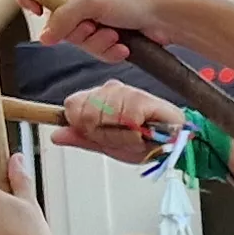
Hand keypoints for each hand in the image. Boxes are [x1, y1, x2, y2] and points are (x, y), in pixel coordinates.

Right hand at [31, 0, 221, 59]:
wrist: (167, 16)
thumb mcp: (91, 2)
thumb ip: (63, 18)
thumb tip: (44, 38)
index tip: (38, 12)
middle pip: (56, 21)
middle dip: (77, 31)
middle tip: (93, 26)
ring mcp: (93, 16)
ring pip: (76, 40)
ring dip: (96, 42)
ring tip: (114, 35)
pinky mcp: (106, 34)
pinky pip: (94, 50)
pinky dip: (108, 50)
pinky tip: (123, 45)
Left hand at [56, 82, 185, 161]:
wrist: (177, 145)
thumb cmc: (148, 142)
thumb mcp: (108, 144)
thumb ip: (82, 138)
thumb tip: (56, 135)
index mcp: (101, 97)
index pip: (72, 105)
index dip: (82, 126)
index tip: (100, 135)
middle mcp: (112, 89)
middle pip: (85, 111)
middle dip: (101, 134)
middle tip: (121, 138)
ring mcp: (126, 92)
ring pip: (102, 115)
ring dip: (118, 135)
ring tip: (134, 137)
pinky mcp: (141, 99)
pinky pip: (123, 119)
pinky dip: (132, 134)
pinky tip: (143, 134)